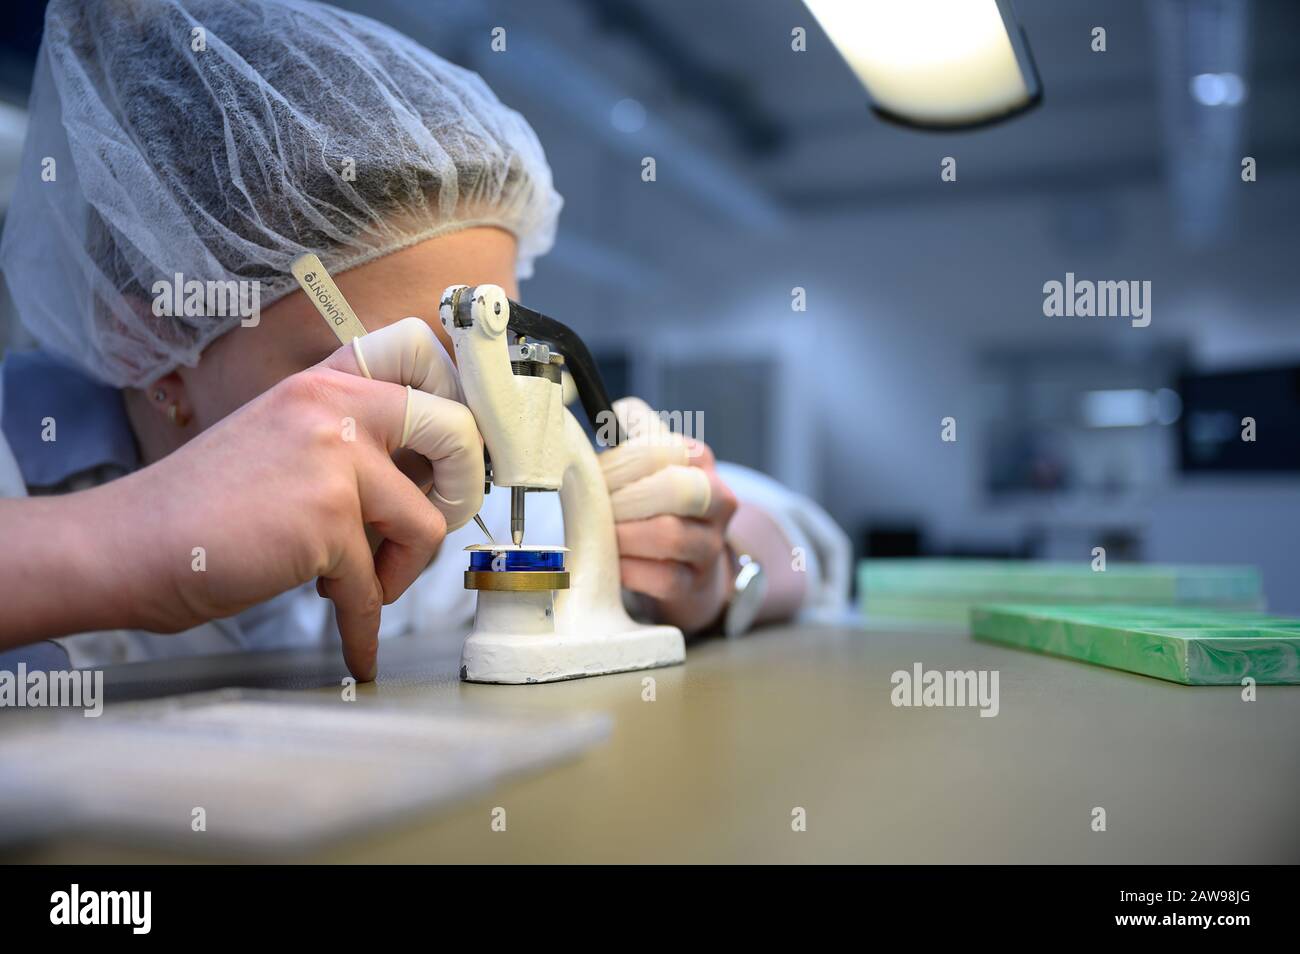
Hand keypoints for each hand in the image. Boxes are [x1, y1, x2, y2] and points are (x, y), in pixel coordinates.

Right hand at [17, 319, 482, 678]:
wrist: (126, 547)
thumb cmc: (202, 509)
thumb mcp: (281, 444)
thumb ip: (347, 445)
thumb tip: (423, 478)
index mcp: (323, 383)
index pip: (419, 350)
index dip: (459, 394)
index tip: (464, 441)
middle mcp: (333, 407)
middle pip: (454, 430)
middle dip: (462, 488)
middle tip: (435, 521)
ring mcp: (333, 459)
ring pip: (426, 523)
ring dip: (402, 570)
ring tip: (358, 583)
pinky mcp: (325, 520)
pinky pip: (375, 587)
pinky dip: (365, 627)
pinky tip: (357, 649)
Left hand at [599, 398, 738, 633]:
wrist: (691, 569)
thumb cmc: (659, 507)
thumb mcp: (653, 465)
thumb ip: (633, 436)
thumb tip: (606, 416)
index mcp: (701, 461)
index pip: (663, 449)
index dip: (620, 463)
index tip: (592, 476)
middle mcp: (717, 500)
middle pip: (675, 489)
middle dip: (625, 499)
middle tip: (596, 508)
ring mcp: (710, 546)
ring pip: (669, 534)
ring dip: (623, 534)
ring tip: (600, 534)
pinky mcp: (694, 586)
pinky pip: (662, 578)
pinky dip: (628, 569)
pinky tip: (610, 562)